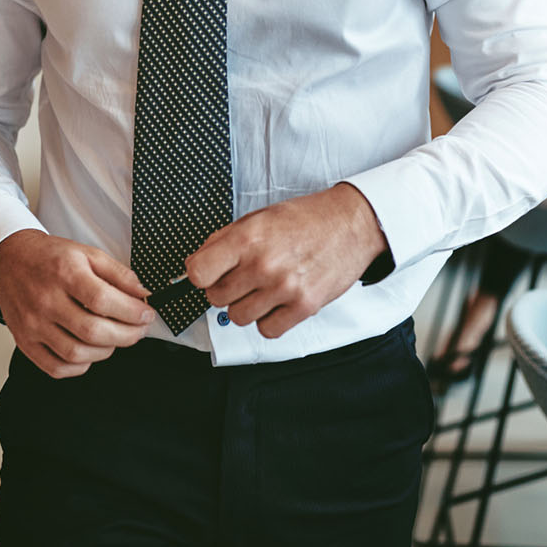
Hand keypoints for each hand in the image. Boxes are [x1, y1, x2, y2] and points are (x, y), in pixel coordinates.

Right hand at [0, 229, 153, 378]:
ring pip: (76, 354)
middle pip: (92, 331)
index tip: (146, 315)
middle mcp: (46, 300)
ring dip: (105, 351)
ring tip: (114, 338)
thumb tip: (142, 294)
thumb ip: (118, 273)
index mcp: (65, 273)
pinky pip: (57, 368)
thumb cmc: (49, 257)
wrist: (9, 261)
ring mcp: (33, 325)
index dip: (131, 312)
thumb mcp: (87, 253)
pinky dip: (80, 366)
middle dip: (126, 336)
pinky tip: (89, 351)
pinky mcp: (25, 343)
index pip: (103, 300)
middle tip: (138, 331)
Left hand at [185, 183, 389, 340]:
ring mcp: (284, 288)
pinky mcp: (304, 307)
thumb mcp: (259, 216)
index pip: (198, 272)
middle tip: (242, 277)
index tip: (207, 273)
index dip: (199, 274)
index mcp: (248, 237)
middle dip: (225, 288)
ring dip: (246, 306)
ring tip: (263, 288)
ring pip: (239, 317)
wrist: (350, 224)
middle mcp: (263, 264)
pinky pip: (267, 330)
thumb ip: (225, 239)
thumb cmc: (305, 218)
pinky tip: (279, 301)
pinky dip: (269, 320)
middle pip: (216, 298)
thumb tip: (196, 264)